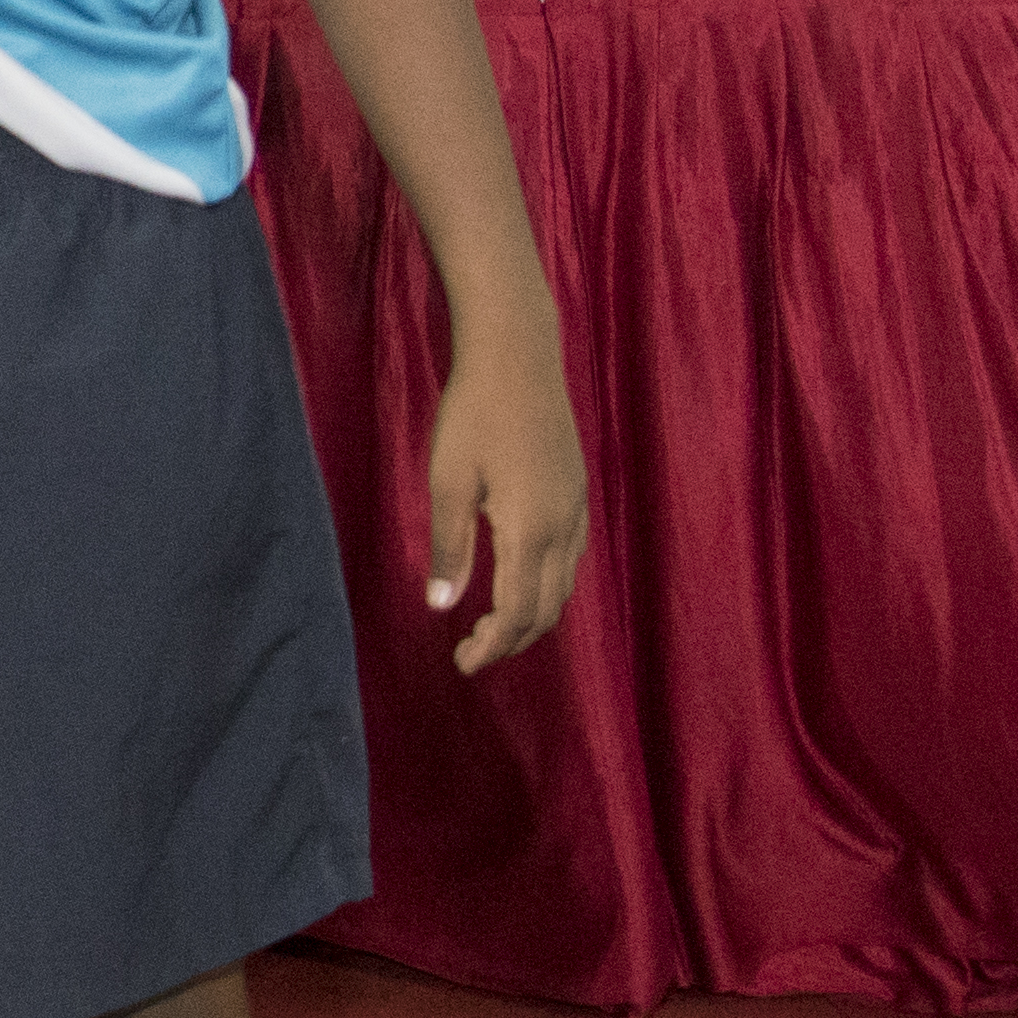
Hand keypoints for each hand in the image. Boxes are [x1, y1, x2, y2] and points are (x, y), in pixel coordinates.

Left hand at [423, 322, 589, 674]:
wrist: (517, 354)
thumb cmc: (473, 412)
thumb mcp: (447, 481)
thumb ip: (448, 547)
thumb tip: (440, 606)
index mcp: (531, 530)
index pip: (518, 613)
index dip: (492, 646)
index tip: (462, 664)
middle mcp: (564, 526)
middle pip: (547, 608)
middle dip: (512, 640)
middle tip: (473, 653)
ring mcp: (577, 507)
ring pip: (564, 586)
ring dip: (532, 615)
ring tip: (492, 626)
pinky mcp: (577, 490)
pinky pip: (570, 558)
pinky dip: (547, 584)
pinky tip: (518, 579)